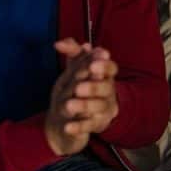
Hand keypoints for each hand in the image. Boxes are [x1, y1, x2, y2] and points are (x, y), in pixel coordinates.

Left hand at [44, 39, 119, 155]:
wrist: (78, 115)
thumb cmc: (81, 86)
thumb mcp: (76, 68)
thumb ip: (71, 53)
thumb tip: (59, 43)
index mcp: (104, 75)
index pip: (111, 69)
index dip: (104, 66)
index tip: (93, 65)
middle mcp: (107, 91)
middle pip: (106, 88)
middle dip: (93, 87)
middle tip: (78, 88)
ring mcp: (103, 109)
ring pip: (98, 106)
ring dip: (85, 105)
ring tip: (69, 105)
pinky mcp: (96, 124)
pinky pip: (89, 126)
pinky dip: (79, 127)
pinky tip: (68, 126)